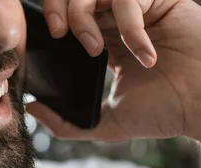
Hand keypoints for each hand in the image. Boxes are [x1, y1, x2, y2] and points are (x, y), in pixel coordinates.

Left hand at [26, 0, 200, 143]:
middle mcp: (121, 21)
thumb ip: (67, 122)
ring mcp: (141, 8)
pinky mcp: (162, 1)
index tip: (49, 41)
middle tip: (59, 33)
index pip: (70, 18)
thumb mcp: (107, 122)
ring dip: (84, 16)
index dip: (54, 20)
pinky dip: (130, 27)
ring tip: (94, 49)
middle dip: (60, 9)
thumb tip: (33, 110)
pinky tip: (143, 56)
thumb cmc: (167, 112)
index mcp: (106, 42)